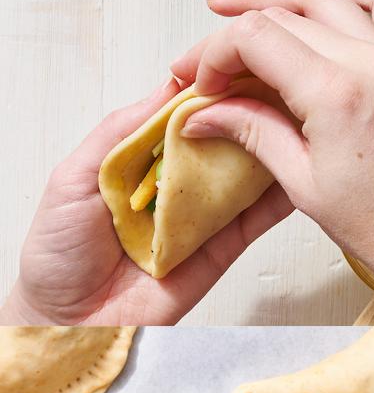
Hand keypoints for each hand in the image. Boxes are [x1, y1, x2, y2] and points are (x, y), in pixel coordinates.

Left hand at [0, 79, 289, 325]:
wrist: (66, 327)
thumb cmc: (56, 256)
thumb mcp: (74, 178)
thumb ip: (119, 132)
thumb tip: (167, 88)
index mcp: (142, 160)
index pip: (184, 116)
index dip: (210, 92)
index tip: (237, 65)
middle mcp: (176, 183)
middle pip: (221, 140)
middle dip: (248, 114)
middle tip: (277, 88)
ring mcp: (201, 215)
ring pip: (245, 175)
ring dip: (270, 148)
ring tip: (297, 119)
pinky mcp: (219, 250)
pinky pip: (253, 220)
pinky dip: (278, 198)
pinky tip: (297, 172)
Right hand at [171, 0, 373, 323]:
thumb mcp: (304, 185)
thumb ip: (252, 132)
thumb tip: (206, 113)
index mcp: (338, 92)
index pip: (255, 36)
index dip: (215, 52)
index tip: (203, 82)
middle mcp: (373, 62)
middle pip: (285, 12)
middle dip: (235, 30)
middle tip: (209, 59)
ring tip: (247, 3)